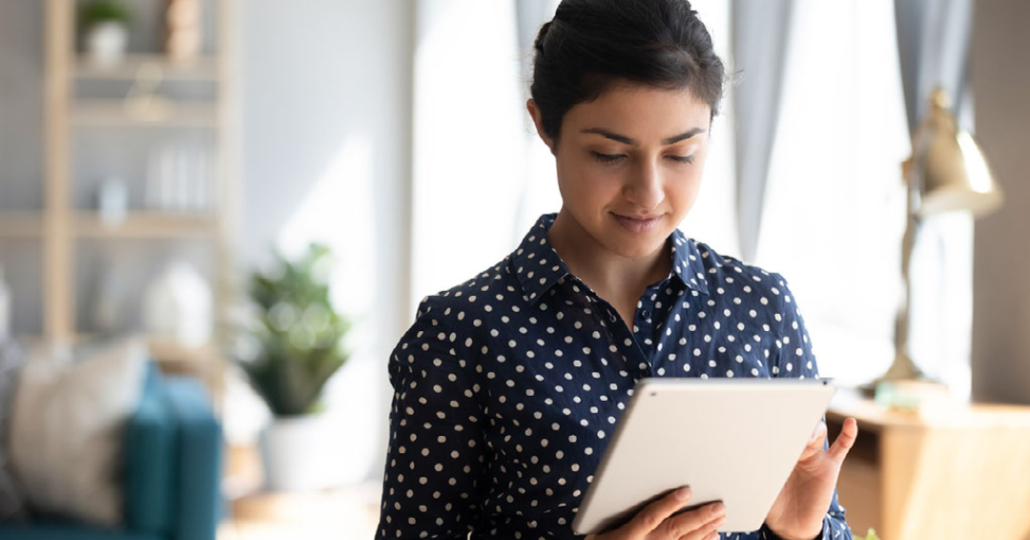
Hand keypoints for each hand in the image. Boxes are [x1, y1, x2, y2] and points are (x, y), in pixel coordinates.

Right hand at [584, 486, 726, 539]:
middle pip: (675, 530)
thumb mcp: (602, 529)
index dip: (669, 503)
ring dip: (705, 530)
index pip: (651, 517)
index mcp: (628, 535)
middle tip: (719, 506)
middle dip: (699, 517)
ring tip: (720, 518)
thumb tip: (632, 487)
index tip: (686, 490)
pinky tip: (712, 536)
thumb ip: (620, 512)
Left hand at [764, 417, 858, 539]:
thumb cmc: (773, 502)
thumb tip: (759, 451)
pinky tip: (851, 423)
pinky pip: (841, 447)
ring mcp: (815, 456)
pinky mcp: (830, 466)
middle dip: (795, 424)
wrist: (792, 524)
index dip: (776, 425)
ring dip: (814, 430)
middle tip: (790, 426)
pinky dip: (848, 434)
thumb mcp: (764, 483)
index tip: (772, 422)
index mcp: (777, 450)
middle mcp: (796, 449)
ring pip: (816, 434)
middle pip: (798, 427)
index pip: (778, 430)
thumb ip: (766, 466)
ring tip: (810, 437)